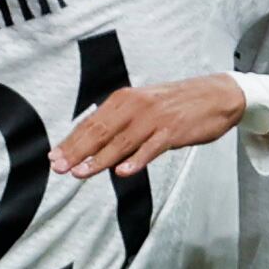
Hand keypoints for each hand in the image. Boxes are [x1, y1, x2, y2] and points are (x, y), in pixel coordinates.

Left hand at [50, 73, 245, 178]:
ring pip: (122, 141)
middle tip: (59, 167)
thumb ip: (120, 123)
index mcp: (125, 99)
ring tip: (81, 173)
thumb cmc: (176, 104)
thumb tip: (92, 144)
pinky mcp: (173, 130)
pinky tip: (123, 172)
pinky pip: (151, 147)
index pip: (92, 122)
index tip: (53, 157)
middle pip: (101, 131)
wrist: (215, 95)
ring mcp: (155, 118)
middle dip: (77, 151)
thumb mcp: (144, 107)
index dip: (71, 141)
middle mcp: (136, 105)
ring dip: (99, 159)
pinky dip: (136, 160)